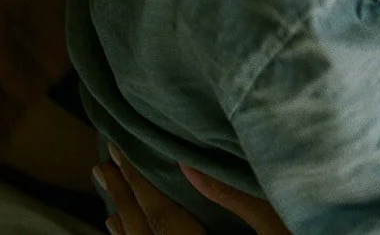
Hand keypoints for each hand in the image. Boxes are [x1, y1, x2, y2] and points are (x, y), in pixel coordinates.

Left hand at [95, 143, 286, 234]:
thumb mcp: (277, 227)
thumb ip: (235, 198)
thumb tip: (188, 165)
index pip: (162, 216)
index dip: (139, 183)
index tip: (120, 153)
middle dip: (123, 199)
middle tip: (103, 167)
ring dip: (125, 225)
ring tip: (111, 197)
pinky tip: (128, 233)